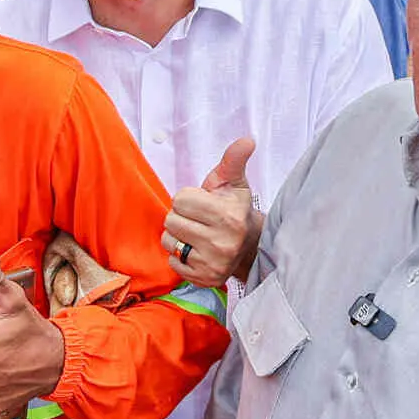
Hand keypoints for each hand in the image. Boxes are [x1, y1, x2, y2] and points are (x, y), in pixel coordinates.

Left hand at [162, 138, 258, 287]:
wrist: (250, 246)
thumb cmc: (234, 208)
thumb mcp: (234, 183)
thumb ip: (233, 160)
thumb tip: (247, 140)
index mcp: (228, 216)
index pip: (180, 200)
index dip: (188, 199)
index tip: (203, 204)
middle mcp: (222, 242)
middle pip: (171, 221)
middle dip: (181, 217)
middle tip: (199, 220)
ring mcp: (214, 263)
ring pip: (169, 241)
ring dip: (178, 237)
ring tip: (197, 235)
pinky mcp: (205, 279)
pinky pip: (172, 262)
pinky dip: (179, 256)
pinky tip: (197, 251)